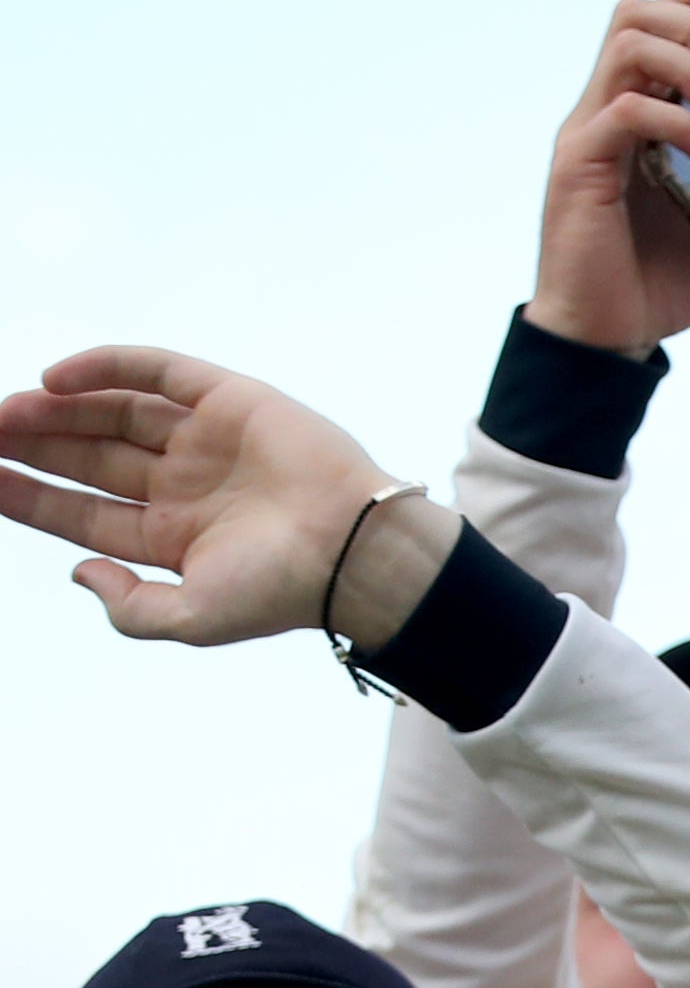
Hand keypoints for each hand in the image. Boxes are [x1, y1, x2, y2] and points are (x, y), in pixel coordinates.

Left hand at [0, 348, 412, 646]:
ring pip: (112, 411)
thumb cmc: (282, 592)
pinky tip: (55, 378)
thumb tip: (76, 569)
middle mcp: (184, 484)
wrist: (356, 550)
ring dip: (56, 409)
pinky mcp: (230, 399)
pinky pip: (155, 371)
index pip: (82, 510)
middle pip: (88, 456)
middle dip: (32, 445)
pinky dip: (104, 367)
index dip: (28, 495)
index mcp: (173, 536)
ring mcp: (206, 439)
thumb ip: (129, 607)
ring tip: (7, 410)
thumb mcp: (191, 620)